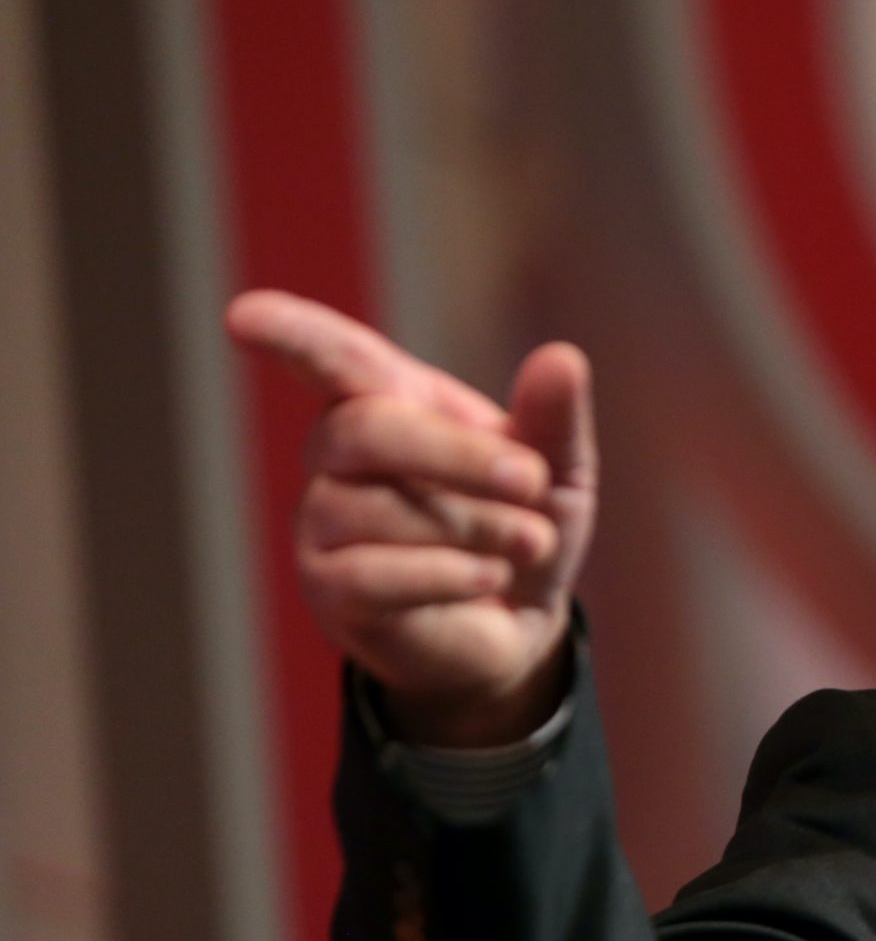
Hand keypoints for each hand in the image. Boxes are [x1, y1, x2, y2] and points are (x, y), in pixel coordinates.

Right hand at [226, 290, 599, 745]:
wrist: (522, 624)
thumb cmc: (524, 526)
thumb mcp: (559, 471)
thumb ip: (554, 419)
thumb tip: (563, 359)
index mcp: (391, 400)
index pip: (333, 358)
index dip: (292, 335)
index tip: (245, 317)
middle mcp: (340, 454)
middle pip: (363, 430)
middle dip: (456, 456)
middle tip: (533, 482)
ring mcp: (324, 522)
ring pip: (374, 509)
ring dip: (475, 527)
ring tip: (530, 544)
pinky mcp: (330, 590)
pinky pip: (369, 576)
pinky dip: (445, 575)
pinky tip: (491, 576)